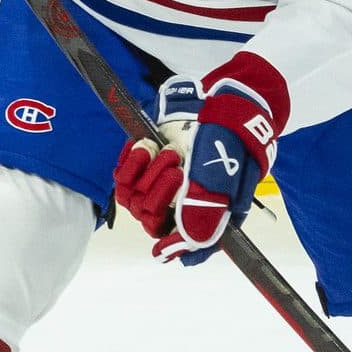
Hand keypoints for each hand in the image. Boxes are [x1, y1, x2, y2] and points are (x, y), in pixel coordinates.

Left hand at [113, 54, 288, 265]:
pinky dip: (132, 162)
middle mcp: (182, 205)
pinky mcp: (144, 166)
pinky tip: (148, 147)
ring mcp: (161, 185)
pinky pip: (123, 177)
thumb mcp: (222, 174)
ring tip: (169, 152)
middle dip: (160, 195)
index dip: (173, 249)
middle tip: (178, 168)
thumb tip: (188, 243)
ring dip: (148, 175)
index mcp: (208, 215)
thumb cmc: (229, 140)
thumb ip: (205, 208)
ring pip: (135, 200)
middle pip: (152, 221)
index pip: (188, 247)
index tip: (162, 248)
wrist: (220, 102)